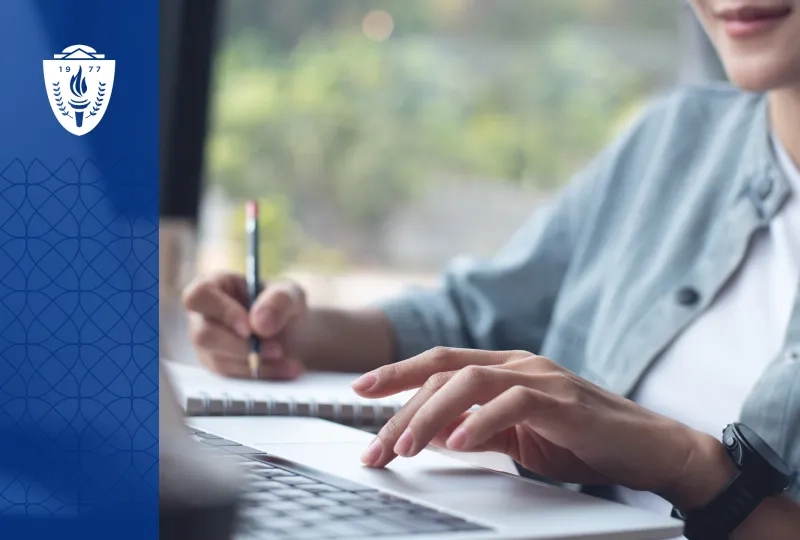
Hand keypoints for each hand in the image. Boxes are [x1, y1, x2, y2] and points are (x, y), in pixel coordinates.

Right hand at [182, 272, 307, 378]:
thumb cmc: (284, 305)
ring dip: (257, 362)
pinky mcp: (219, 366)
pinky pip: (234, 377)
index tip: (249, 327)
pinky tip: (288, 368)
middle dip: (241, 346)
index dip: (222, 312)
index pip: (200, 296)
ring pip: (219, 361)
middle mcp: (204, 316)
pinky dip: (264, 374)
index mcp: (215, 286)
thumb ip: (279, 301)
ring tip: (288, 358)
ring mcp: (208, 344)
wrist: (293, 332)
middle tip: (276, 349)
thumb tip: (259, 323)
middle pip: (203, 335)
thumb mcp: (291, 294)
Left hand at [352, 347, 735, 508]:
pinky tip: (455, 445)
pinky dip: (479, 424)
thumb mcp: (518, 437)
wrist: (650, 448)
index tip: (360, 390)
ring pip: (470, 381)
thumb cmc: (582, 441)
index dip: (398, 373)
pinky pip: (512, 405)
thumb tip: (431, 434)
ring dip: (430, 415)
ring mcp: (541, 378)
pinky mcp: (563, 401)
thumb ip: (477, 429)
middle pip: (445, 371)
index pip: (440, 363)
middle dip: (401, 406)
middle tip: (374, 444)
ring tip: (404, 447)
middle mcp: (518, 364)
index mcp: (505, 368)